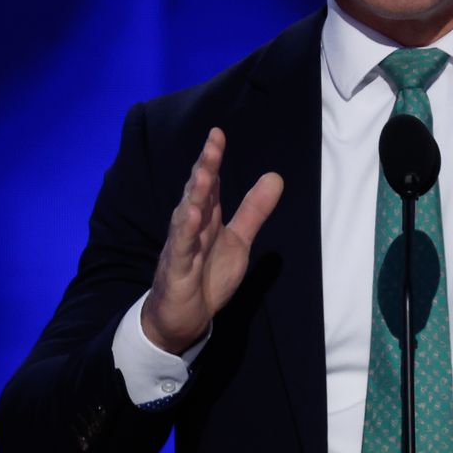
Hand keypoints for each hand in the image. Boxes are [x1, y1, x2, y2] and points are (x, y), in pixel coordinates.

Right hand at [140, 128, 284, 353]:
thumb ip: (254, 211)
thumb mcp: (238, 242)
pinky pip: (181, 250)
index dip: (212, 160)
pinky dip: (185, 233)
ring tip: (202, 173)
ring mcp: (181, 248)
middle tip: (213, 144)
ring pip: (186, 217)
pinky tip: (191, 215)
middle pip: (197, 194)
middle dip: (204, 169)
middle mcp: (190, 228)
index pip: (209, 185)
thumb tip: (275, 176)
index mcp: (205, 220)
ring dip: (193, 196)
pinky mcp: (176, 271)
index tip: (217, 134)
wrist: (182, 318)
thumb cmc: (206, 277)